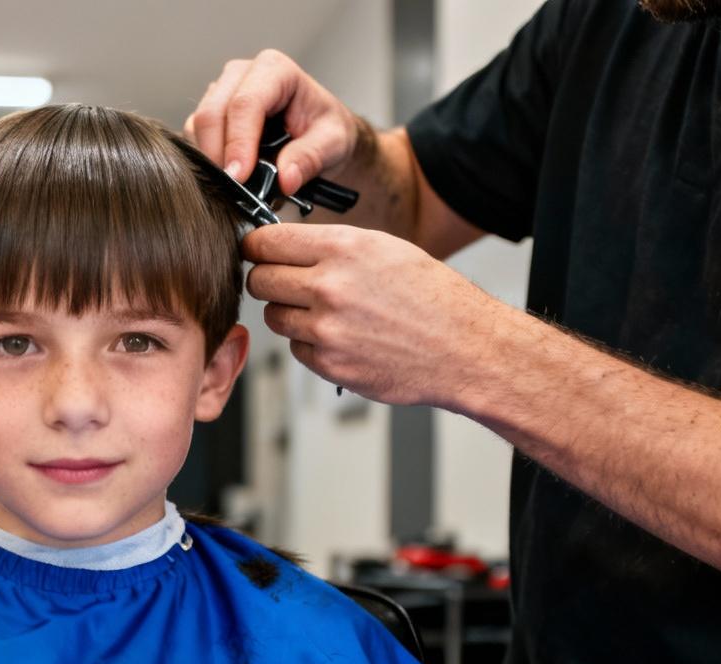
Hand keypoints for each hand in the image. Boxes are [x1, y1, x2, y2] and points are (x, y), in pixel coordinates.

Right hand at [184, 49, 361, 195]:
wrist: (320, 137)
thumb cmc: (326, 131)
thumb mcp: (333, 144)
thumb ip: (310, 158)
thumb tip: (285, 179)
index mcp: (274, 70)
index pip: (245, 104)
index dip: (238, 142)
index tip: (238, 177)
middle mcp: (241, 75)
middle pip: (212, 113)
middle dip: (217, 155)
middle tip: (232, 190)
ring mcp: (221, 93)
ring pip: (197, 127)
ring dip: (210, 160)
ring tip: (235, 186)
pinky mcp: (210, 115)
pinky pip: (194, 139)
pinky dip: (205, 162)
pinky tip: (227, 178)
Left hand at [243, 223, 512, 408]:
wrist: (464, 347)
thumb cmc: (429, 295)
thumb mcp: (382, 248)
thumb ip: (329, 246)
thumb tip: (282, 247)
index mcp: (342, 248)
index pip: (265, 242)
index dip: (257, 247)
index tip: (257, 252)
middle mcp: (329, 286)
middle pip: (259, 280)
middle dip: (267, 281)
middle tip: (287, 284)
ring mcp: (326, 329)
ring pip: (274, 317)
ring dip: (290, 314)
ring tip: (326, 313)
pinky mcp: (329, 364)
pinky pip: (296, 349)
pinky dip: (311, 345)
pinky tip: (343, 338)